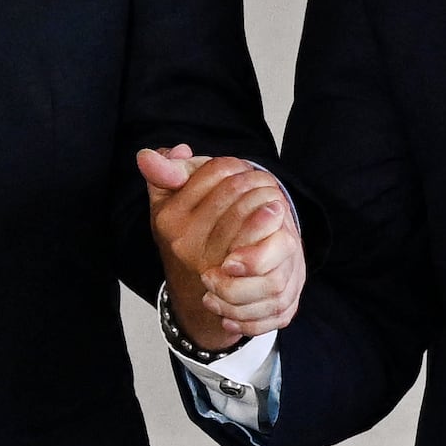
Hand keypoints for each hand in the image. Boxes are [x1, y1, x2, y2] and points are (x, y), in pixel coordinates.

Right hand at [139, 146, 304, 348]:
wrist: (202, 294)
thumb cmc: (192, 239)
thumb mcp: (172, 203)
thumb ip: (168, 173)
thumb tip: (169, 152)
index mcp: (167, 217)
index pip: (217, 170)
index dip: (236, 166)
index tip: (238, 174)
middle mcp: (184, 239)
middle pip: (239, 186)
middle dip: (257, 180)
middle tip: (261, 186)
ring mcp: (210, 258)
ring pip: (255, 206)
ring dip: (270, 197)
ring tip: (269, 201)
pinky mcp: (238, 276)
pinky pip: (266, 235)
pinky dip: (277, 220)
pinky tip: (276, 219)